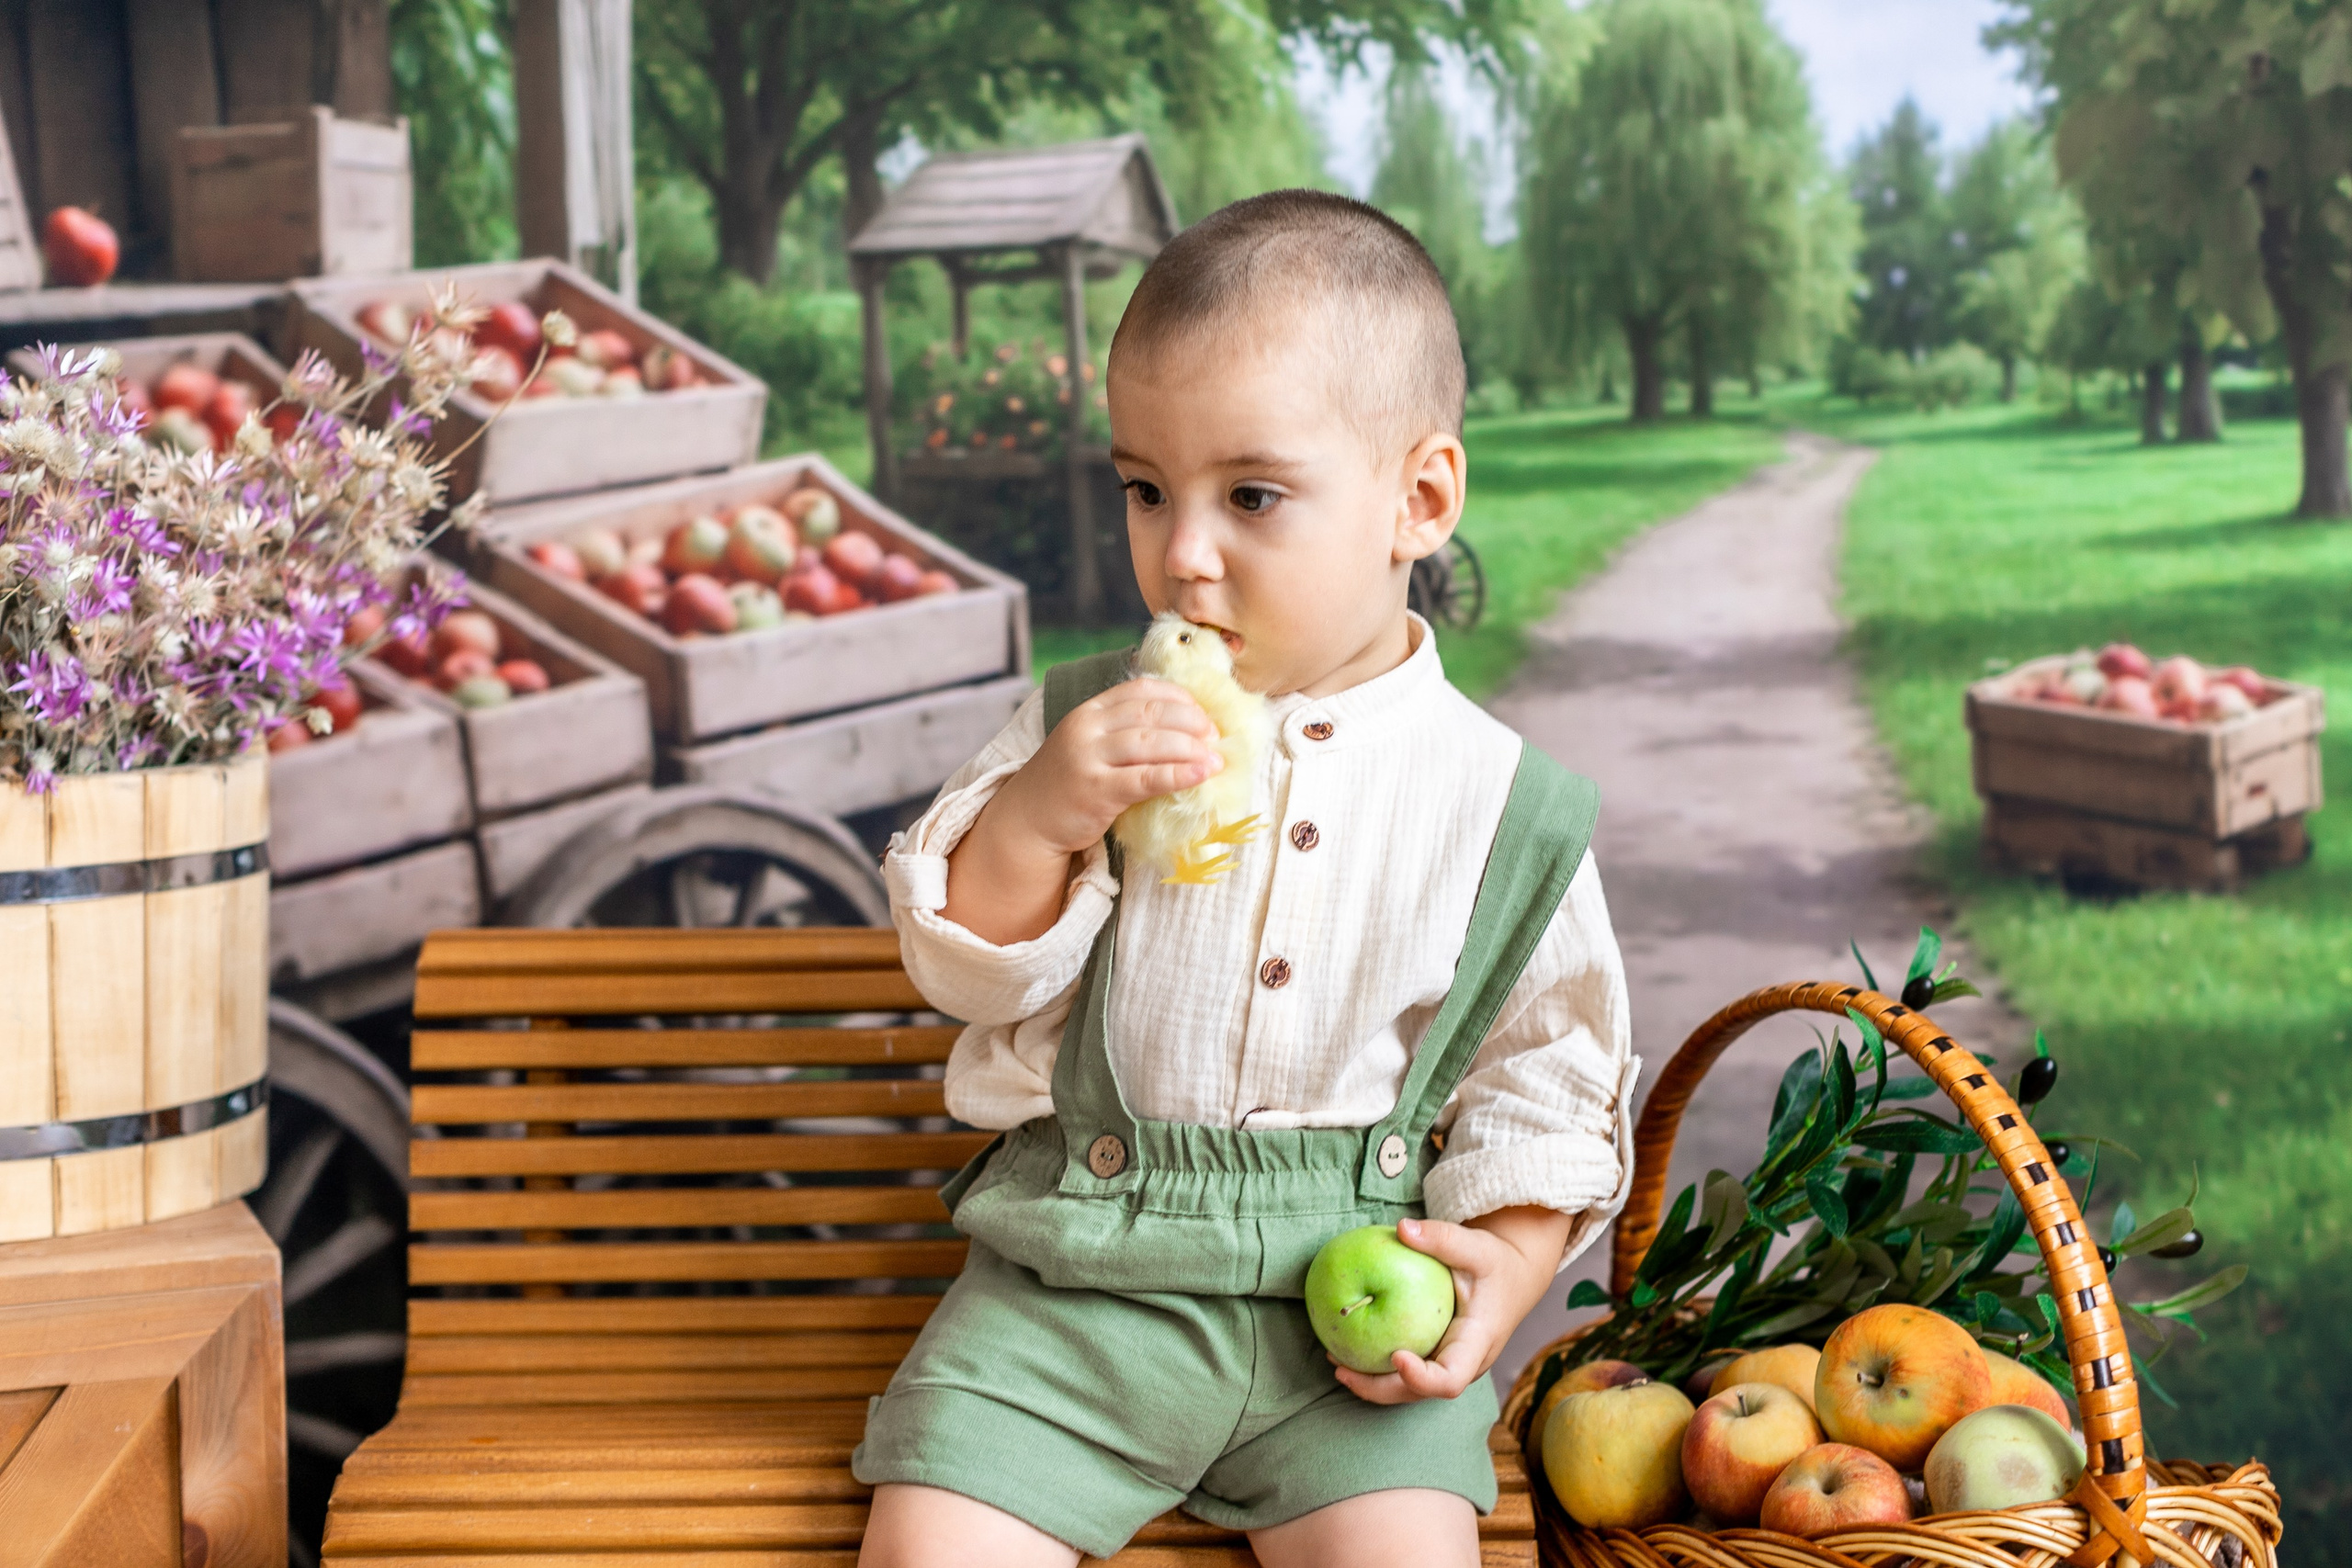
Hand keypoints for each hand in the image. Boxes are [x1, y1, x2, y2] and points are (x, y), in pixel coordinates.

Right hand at [941, 680, 1219, 944]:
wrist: (1027, 820)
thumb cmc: (1068, 783)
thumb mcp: (1090, 745)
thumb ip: (1124, 732)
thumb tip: (1185, 730)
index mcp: (1089, 710)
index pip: (1141, 690)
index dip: (1179, 698)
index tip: (1204, 713)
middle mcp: (1087, 727)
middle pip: (1151, 714)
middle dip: (1192, 722)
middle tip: (1217, 736)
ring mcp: (1089, 758)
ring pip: (1151, 742)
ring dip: (1191, 748)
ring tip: (1217, 758)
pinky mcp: (1096, 790)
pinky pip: (1146, 778)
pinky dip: (1178, 774)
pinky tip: (1201, 775)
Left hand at [1335, 1207, 1572, 1405]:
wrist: (1514, 1278)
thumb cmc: (1495, 1262)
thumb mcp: (1477, 1245)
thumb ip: (1443, 1238)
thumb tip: (1402, 1228)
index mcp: (1477, 1343)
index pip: (1450, 1378)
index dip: (1421, 1378)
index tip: (1394, 1357)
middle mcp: (1465, 1365)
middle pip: (1420, 1394)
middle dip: (1379, 1388)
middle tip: (1340, 1368)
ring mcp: (1450, 1365)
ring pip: (1410, 1391)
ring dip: (1372, 1383)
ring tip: (1335, 1362)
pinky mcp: (1438, 1359)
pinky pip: (1406, 1375)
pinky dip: (1377, 1368)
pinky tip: (1346, 1350)